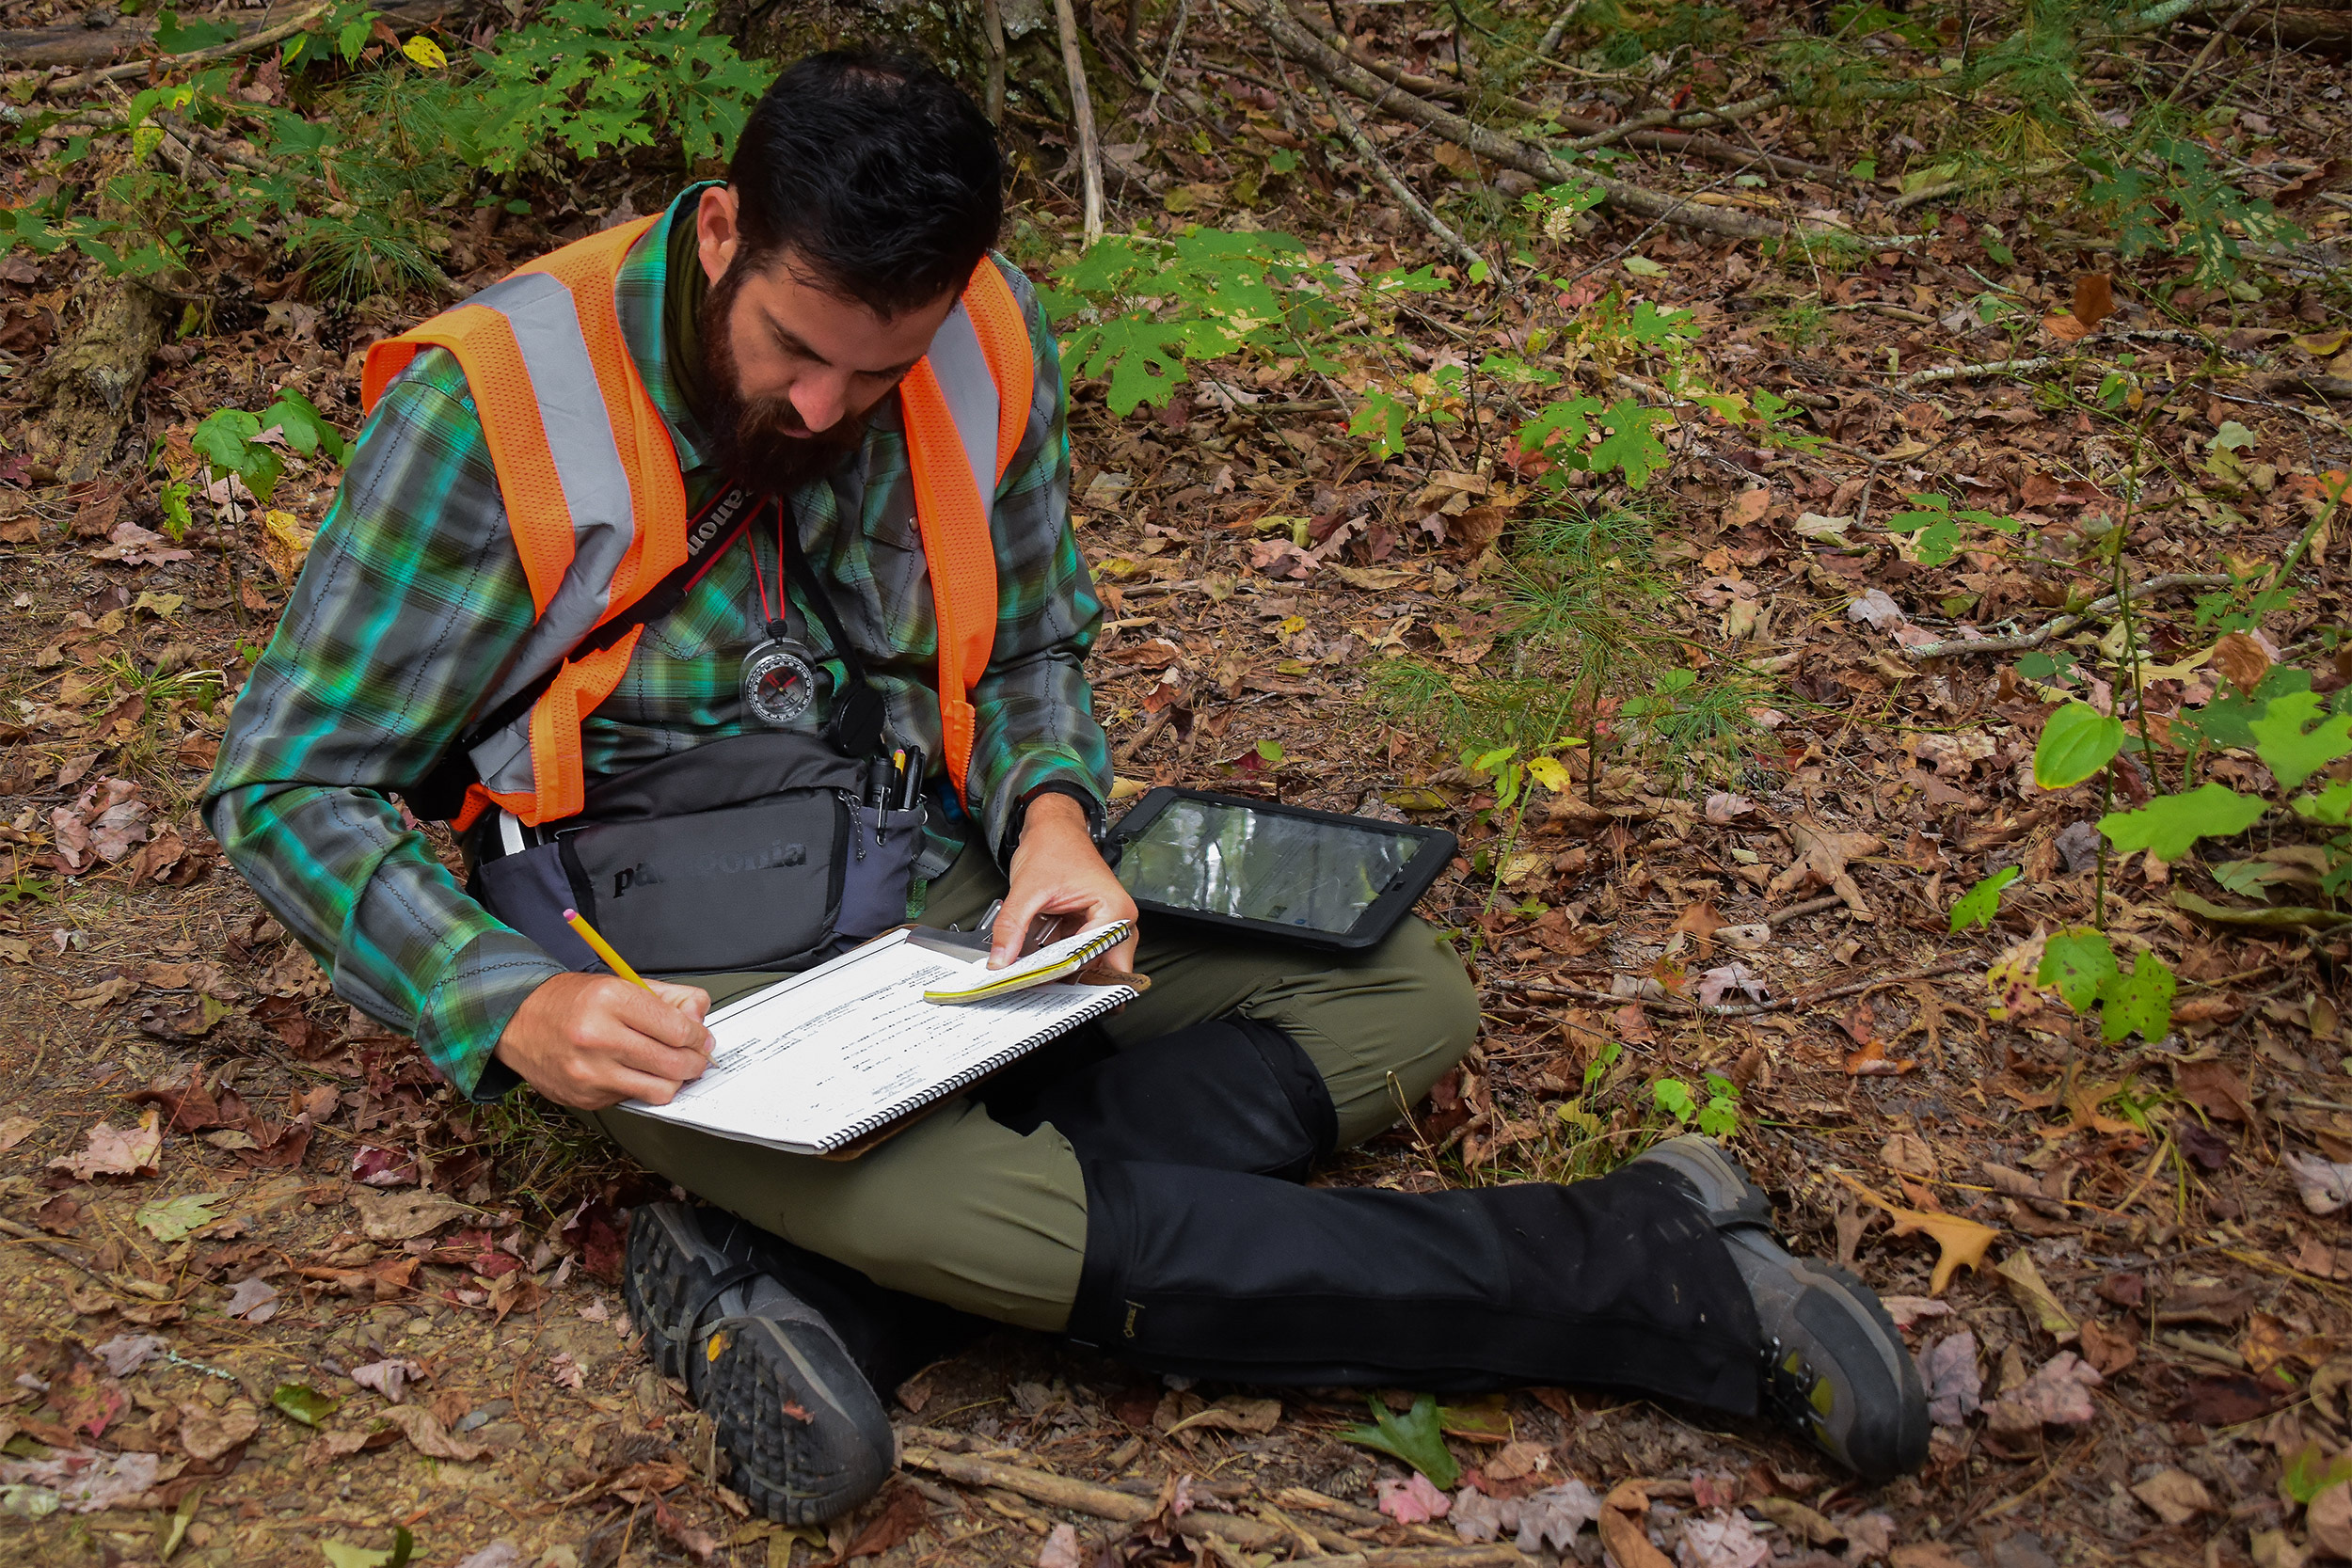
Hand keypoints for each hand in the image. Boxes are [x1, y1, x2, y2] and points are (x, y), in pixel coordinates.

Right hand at [494, 972, 714, 1109]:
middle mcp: (597, 1037)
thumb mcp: (620, 982)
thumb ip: (668, 997)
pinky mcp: (585, 1098)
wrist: (517, 1021)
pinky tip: (636, 1072)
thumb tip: (699, 1014)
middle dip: (695, 1062)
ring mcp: (589, 1073)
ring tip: (672, 1068)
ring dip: (674, 1081)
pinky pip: (632, 1099)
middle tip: (697, 1057)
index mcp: (610, 1000)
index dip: (698, 1036)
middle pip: (672, 1063)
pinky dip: (642, 1088)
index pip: (677, 1029)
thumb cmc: (571, 1001)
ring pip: (658, 1090)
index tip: (701, 1038)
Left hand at [993, 792, 1137, 971]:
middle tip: (1041, 990)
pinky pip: (1077, 955)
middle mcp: (1118, 921)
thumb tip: (1002, 959)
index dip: (1068, 974)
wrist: (1054, 828)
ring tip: (1036, 980)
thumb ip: (1012, 926)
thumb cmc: (1054, 847)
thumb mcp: (1027, 888)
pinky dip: (1059, 962)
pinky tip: (1039, 967)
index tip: (1041, 985)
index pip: (1098, 958)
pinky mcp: (1089, 929)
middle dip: (1071, 981)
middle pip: (1102, 969)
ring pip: (1089, 965)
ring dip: (1064, 973)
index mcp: (1114, 909)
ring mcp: (1105, 927)